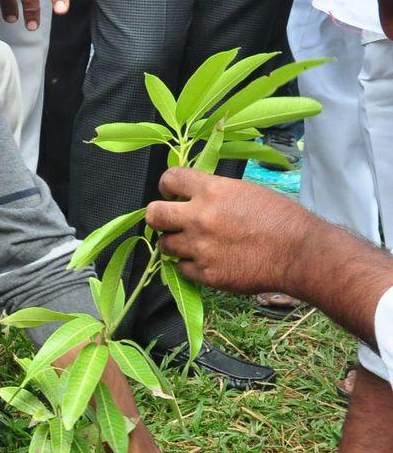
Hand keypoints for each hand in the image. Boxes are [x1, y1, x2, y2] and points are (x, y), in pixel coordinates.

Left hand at [146, 167, 305, 295]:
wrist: (298, 252)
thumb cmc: (280, 218)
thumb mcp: (245, 191)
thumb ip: (215, 192)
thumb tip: (196, 197)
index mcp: (211, 191)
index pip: (169, 178)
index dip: (167, 185)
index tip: (171, 192)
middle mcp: (199, 218)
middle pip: (154, 214)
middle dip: (158, 216)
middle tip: (169, 220)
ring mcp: (200, 248)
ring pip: (164, 245)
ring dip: (174, 243)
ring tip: (191, 244)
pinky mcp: (206, 274)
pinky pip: (182, 269)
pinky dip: (190, 266)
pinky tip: (206, 261)